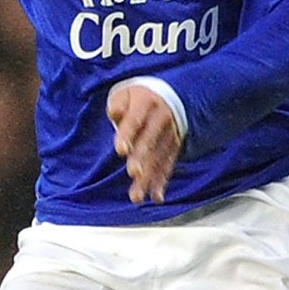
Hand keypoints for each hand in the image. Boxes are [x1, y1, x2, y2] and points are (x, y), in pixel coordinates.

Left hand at [108, 82, 181, 203]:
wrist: (174, 96)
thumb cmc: (142, 97)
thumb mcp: (128, 92)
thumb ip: (118, 103)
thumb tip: (114, 114)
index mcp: (147, 103)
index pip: (136, 119)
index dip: (128, 134)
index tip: (120, 150)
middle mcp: (161, 120)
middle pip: (150, 141)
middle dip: (142, 157)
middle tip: (133, 172)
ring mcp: (170, 135)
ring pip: (158, 158)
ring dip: (148, 178)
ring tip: (136, 196)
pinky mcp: (175, 148)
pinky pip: (168, 165)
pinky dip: (162, 182)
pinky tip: (155, 197)